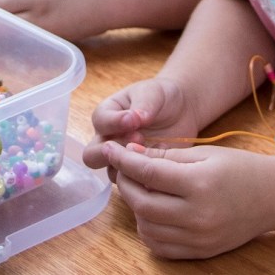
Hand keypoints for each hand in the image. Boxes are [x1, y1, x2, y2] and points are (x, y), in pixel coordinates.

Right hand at [83, 76, 197, 168]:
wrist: (182, 110)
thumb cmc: (161, 97)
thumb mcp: (152, 93)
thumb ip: (142, 105)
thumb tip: (134, 119)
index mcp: (108, 114)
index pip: (99, 122)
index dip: (113, 123)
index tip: (134, 120)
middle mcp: (108, 139)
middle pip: (92, 155)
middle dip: (110, 152)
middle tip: (138, 140)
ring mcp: (121, 158)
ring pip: (111, 172)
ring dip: (130, 164)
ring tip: (153, 148)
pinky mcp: (136, 172)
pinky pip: (132, 182)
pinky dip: (145, 173)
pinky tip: (163, 158)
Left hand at [100, 143, 274, 258]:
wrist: (273, 197)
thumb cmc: (241, 168)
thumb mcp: (205, 153)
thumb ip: (168, 156)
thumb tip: (133, 154)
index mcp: (199, 183)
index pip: (149, 173)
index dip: (125, 160)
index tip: (112, 149)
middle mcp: (196, 215)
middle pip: (142, 203)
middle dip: (126, 183)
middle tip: (123, 167)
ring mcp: (197, 238)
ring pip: (147, 227)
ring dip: (136, 207)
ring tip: (140, 188)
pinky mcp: (199, 253)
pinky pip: (160, 246)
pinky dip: (148, 229)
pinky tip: (152, 211)